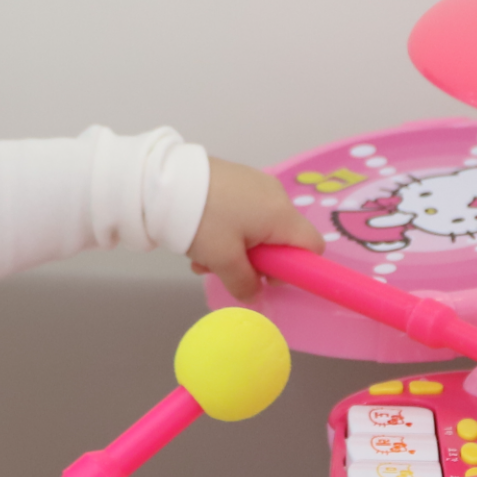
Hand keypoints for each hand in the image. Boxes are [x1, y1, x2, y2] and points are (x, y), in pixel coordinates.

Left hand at [187, 156, 322, 300]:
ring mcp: (255, 184)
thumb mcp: (223, 260)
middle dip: (255, 261)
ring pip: (257, 228)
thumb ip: (244, 283)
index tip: (264, 276)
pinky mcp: (236, 179)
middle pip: (281, 239)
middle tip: (224, 269)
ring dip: (234, 250)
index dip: (295, 269)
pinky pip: (243, 212)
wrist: (164, 179)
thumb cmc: (203, 221)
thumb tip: (255, 297)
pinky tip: (199, 237)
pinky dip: (227, 230)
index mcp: (281, 214)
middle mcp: (276, 195)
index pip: (312, 247)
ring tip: (202, 258)